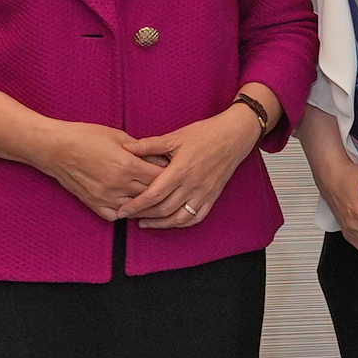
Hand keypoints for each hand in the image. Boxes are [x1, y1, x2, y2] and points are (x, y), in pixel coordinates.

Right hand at [32, 118, 163, 218]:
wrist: (55, 148)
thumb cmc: (86, 136)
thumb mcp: (118, 136)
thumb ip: (142, 150)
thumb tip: (162, 160)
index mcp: (127, 165)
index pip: (159, 176)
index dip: (170, 174)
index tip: (175, 171)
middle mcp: (118, 184)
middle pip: (151, 194)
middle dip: (162, 189)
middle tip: (169, 185)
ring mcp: (105, 197)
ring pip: (136, 208)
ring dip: (145, 203)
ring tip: (153, 196)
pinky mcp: (93, 204)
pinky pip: (116, 215)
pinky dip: (125, 211)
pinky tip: (129, 203)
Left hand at [125, 106, 261, 230]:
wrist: (234, 136)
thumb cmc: (205, 133)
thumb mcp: (176, 136)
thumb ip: (150, 145)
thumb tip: (126, 146)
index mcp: (181, 170)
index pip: (153, 194)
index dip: (136, 205)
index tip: (123, 210)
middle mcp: (192, 185)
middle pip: (163, 209)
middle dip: (143, 215)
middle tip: (128, 216)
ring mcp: (204, 193)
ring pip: (179, 217)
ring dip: (160, 223)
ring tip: (145, 222)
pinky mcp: (213, 196)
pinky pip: (196, 217)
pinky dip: (181, 223)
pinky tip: (170, 222)